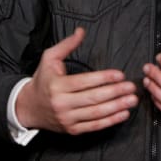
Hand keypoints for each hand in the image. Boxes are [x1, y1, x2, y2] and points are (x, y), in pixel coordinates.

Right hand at [16, 28, 138, 134]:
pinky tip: (123, 114)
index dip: (104, 78)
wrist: (29, 107)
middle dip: (115, 93)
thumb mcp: (49, 58)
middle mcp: (62, 103)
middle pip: (93, 98)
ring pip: (96, 113)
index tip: (120, 75)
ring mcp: (67, 118)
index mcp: (57, 85)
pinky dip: (110, 121)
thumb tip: (81, 31)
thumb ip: (67, 45)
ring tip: (131, 100)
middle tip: (131, 87)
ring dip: (117, 107)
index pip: (84, 82)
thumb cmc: (42, 80)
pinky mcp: (72, 129)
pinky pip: (94, 126)